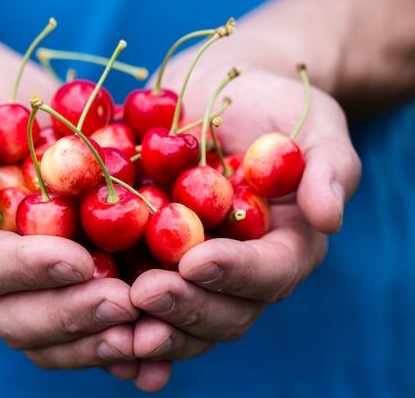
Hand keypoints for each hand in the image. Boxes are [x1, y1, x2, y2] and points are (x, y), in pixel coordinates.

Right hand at [0, 68, 141, 373]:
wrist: (2, 116)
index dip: (29, 268)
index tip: (77, 258)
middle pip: (18, 318)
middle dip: (72, 315)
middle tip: (124, 304)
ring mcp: (26, 289)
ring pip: (54, 339)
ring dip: (100, 342)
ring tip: (149, 334)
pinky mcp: (64, 287)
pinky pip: (87, 330)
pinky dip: (120, 346)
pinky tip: (159, 351)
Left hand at [126, 65, 361, 391]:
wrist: (220, 90)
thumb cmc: (274, 104)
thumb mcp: (313, 122)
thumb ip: (330, 167)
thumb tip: (329, 218)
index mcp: (282, 246)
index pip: (268, 274)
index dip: (235, 274)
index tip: (195, 261)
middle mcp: (236, 269)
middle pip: (221, 311)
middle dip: (184, 308)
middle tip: (144, 294)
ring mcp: (190, 268)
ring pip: (176, 317)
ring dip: (147, 327)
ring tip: (112, 322)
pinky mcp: (150, 256)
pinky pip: (134, 295)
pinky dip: (115, 315)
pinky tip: (87, 319)